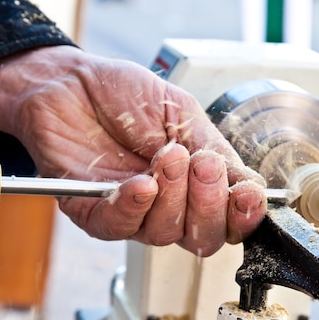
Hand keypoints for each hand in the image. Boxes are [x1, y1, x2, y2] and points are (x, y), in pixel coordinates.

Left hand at [0, 46, 265, 256]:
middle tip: (204, 166)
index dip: (243, 215)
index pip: (227, 220)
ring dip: (173, 197)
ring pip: (164, 233)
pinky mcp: (92, 211)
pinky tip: (142, 184)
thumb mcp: (181, 114)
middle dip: (210, 205)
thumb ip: (212, 148)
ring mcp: (130, 212)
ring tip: (168, 157)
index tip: (247, 193)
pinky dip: (134, 206)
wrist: (71, 81)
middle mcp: (166, 206)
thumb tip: (247, 183)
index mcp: (193, 186)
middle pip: (201, 237)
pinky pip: (117, 225)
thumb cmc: (123, 96)